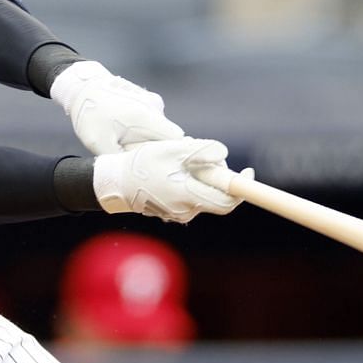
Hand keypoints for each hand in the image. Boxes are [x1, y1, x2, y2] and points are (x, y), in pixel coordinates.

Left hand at [51, 60, 183, 155]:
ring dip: (150, 139)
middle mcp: (156, 108)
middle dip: (158, 149)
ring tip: (127, 142)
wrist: (83, 86)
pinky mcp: (149, 100)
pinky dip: (145, 129)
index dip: (173, 155)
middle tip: (139, 158)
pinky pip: (154, 121)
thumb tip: (133, 177)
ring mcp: (154, 102)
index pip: (178, 141)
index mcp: (147, 118)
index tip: (161, 166)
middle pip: (170, 137)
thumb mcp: (98, 143)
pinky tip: (127, 130)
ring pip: (161, 129)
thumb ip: (119, 160)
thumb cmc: (90, 114)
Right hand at [93, 138, 246, 223]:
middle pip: (216, 197)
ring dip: (203, 179)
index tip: (248, 172)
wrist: (114, 182)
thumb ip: (201, 150)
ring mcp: (178, 214)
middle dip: (219, 177)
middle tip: (209, 157)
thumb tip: (224, 154)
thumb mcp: (173, 149)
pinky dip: (191, 185)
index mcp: (188, 195)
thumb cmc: (143, 163)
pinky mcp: (170, 213)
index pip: (226, 202)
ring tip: (185, 161)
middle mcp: (185, 210)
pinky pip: (190, 199)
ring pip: (202, 196)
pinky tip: (176, 172)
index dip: (241, 189)